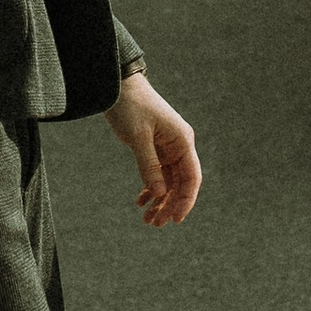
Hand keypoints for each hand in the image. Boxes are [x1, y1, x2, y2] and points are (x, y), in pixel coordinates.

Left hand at [106, 71, 201, 226]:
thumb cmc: (131, 106)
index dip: (186, 200)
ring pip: (168, 181)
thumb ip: (148, 166)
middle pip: (180, 183)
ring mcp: (168, 147)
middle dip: (169, 205)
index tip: (176, 219)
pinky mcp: (155, 148)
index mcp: (182, 141)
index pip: (191, 177)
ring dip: (160, 200)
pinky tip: (141, 201)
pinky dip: (150, 188)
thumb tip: (158, 194)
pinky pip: (157, 173)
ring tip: (148, 219)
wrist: (119, 86)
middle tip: (155, 224)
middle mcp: (179, 145)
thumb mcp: (138, 137)